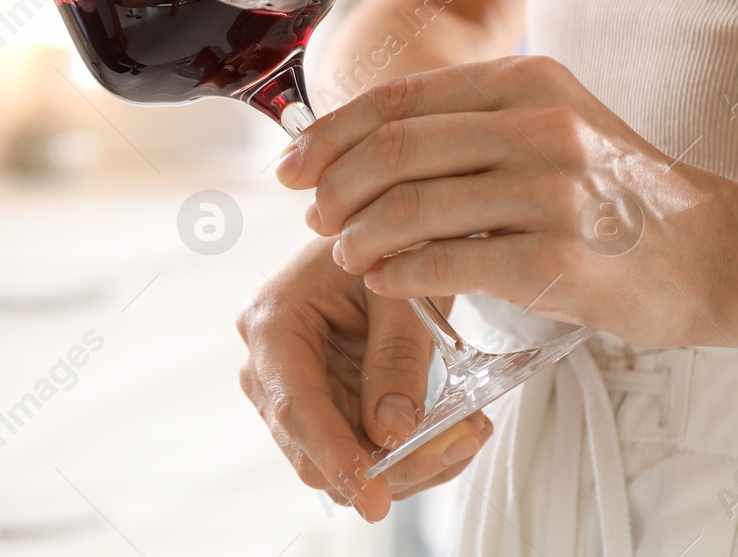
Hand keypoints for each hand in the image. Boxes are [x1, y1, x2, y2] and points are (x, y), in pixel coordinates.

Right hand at [237, 237, 491, 521]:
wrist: (384, 238)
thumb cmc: (386, 247)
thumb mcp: (399, 293)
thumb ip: (396, 359)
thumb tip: (393, 433)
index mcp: (273, 324)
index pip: (296, 407)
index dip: (334, 456)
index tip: (373, 499)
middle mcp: (269, 366)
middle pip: (313, 449)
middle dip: (385, 466)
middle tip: (457, 446)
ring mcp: (293, 391)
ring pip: (340, 462)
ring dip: (406, 464)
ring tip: (468, 432)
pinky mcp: (325, 405)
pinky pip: (361, 451)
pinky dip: (409, 452)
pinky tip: (452, 430)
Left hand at [277, 56, 737, 346]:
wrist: (717, 252)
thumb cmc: (614, 193)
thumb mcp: (547, 126)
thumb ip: (465, 126)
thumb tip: (353, 144)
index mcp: (523, 81)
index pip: (396, 99)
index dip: (329, 134)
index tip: (290, 167)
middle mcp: (538, 123)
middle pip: (392, 150)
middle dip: (333, 187)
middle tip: (313, 218)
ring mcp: (552, 189)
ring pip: (411, 207)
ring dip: (358, 237)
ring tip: (345, 255)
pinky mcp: (561, 256)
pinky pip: (450, 263)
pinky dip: (400, 274)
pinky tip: (383, 282)